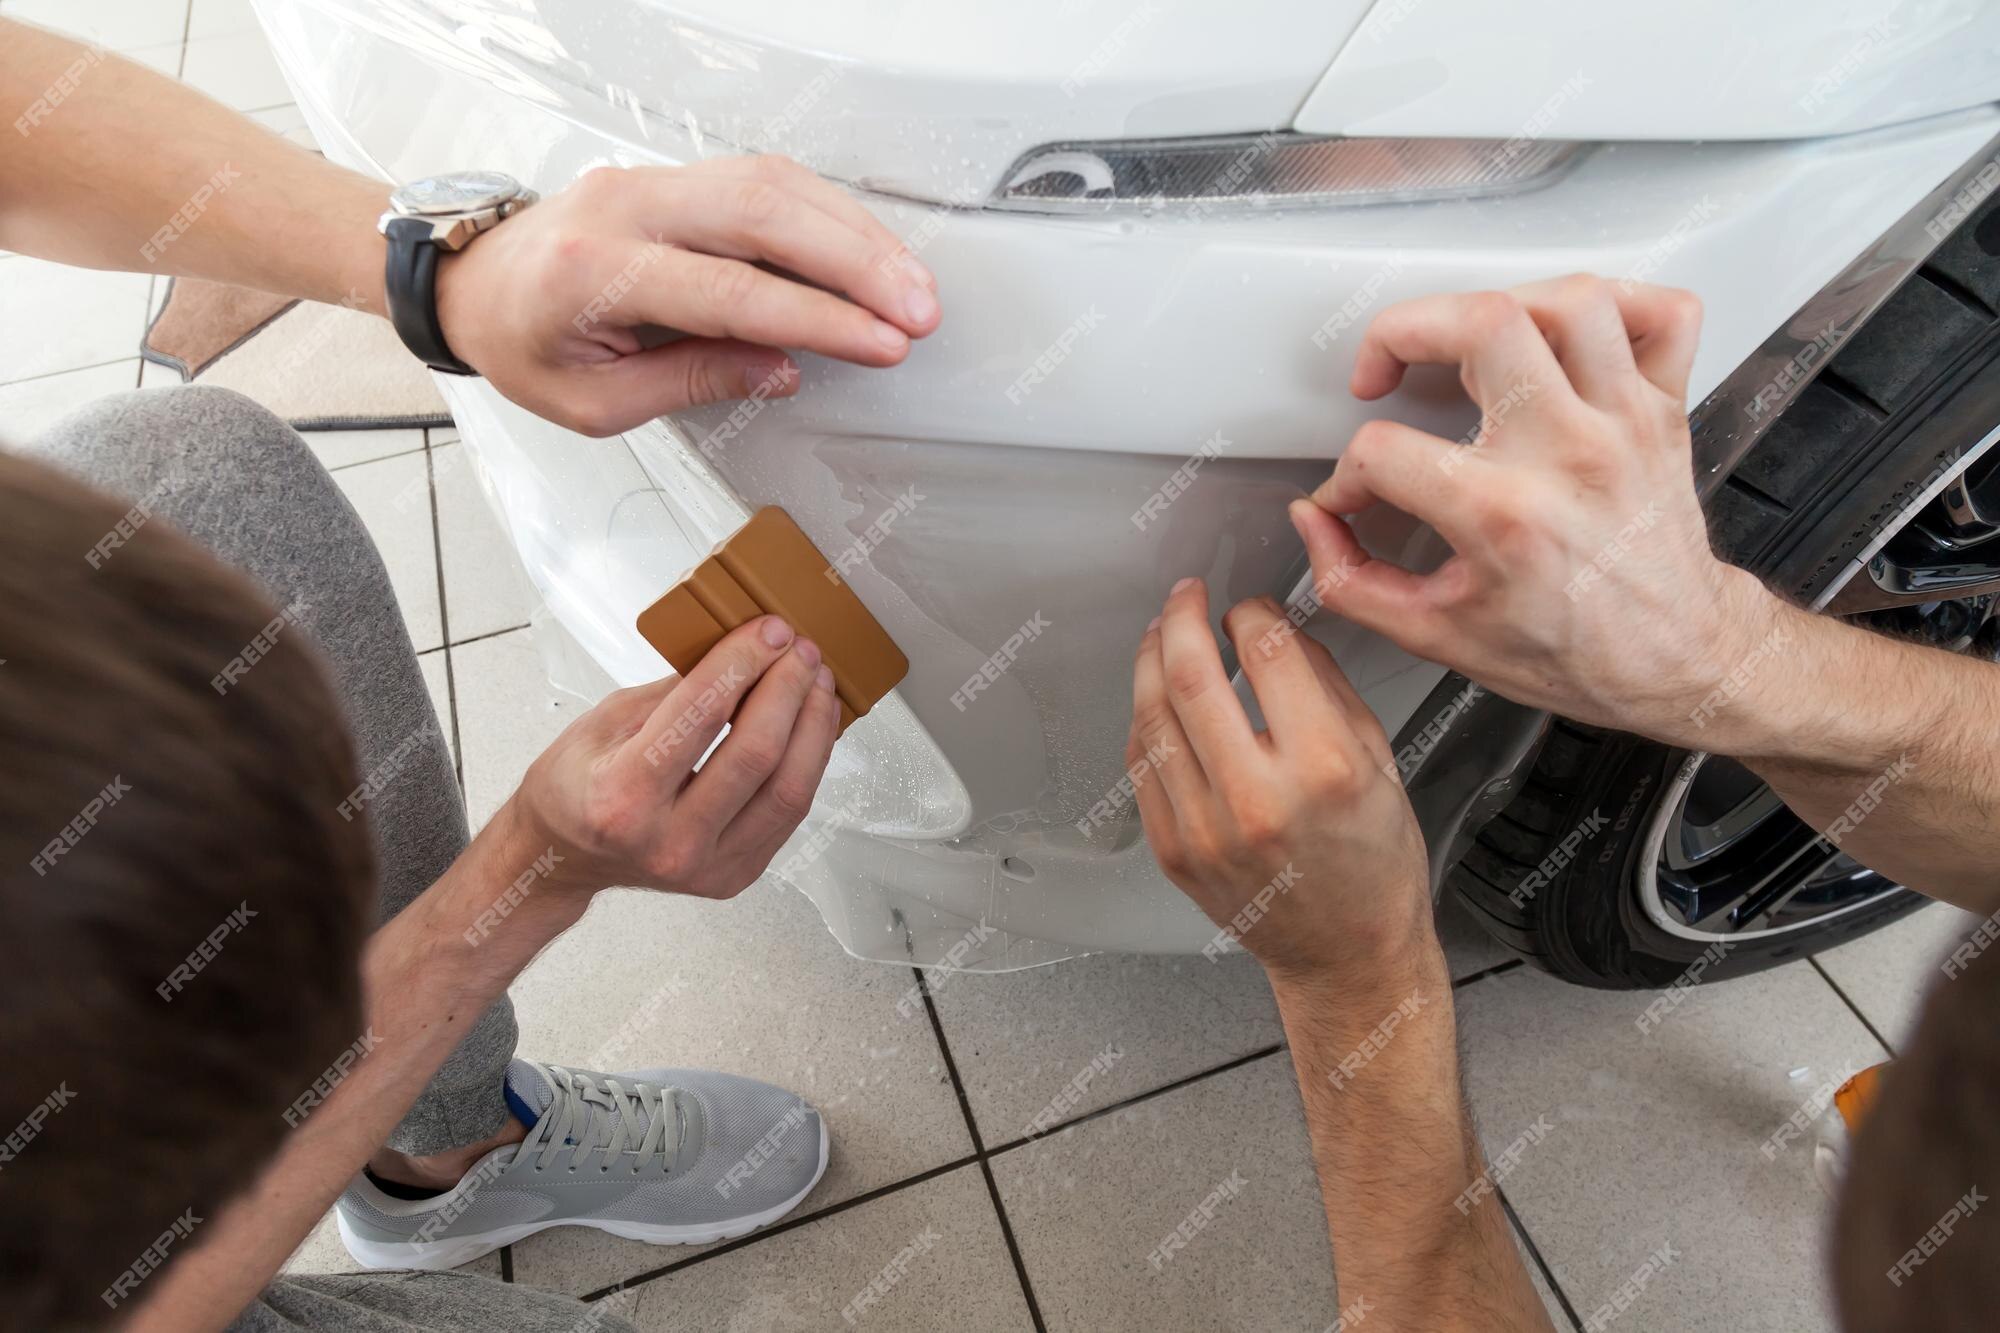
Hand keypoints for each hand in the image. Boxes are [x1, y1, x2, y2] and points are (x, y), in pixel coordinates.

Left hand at [434, 156, 940, 436]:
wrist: (473, 284)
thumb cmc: (522, 344)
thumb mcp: (595, 402)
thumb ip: (691, 381)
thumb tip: (781, 370)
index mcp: (597, 272)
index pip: (732, 292)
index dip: (819, 319)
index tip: (880, 343)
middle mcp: (626, 207)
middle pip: (764, 214)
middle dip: (857, 263)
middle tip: (917, 308)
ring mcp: (650, 180)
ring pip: (773, 184)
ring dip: (854, 233)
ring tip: (910, 283)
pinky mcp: (674, 177)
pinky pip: (761, 179)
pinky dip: (825, 213)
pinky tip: (867, 249)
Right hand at [505, 614, 839, 897]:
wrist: (565, 857)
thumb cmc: (576, 787)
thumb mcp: (603, 722)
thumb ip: (674, 692)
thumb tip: (740, 651)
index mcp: (622, 797)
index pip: (699, 716)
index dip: (743, 663)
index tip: (769, 630)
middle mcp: (668, 840)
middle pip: (754, 754)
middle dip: (787, 688)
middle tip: (800, 648)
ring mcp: (707, 867)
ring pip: (788, 789)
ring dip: (812, 725)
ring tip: (817, 681)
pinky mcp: (736, 874)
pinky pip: (790, 812)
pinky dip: (809, 760)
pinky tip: (811, 724)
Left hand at [1127, 579, 1431, 979]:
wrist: (1347, 954)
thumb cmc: (1373, 865)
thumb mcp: (1380, 759)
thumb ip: (1326, 685)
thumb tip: (1276, 631)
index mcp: (1324, 768)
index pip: (1267, 653)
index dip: (1251, 614)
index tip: (1250, 609)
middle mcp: (1258, 798)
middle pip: (1190, 675)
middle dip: (1181, 618)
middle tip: (1185, 598)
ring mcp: (1206, 830)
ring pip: (1152, 717)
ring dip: (1150, 661)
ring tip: (1162, 636)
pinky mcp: (1175, 851)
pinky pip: (1142, 765)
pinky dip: (1146, 719)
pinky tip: (1158, 699)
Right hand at [1289, 275, 1772, 747]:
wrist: (1673, 662)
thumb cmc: (1575, 650)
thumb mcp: (1437, 637)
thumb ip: (1353, 582)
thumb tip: (1318, 523)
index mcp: (1506, 518)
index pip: (1386, 451)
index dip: (1346, 474)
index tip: (1353, 496)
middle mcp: (1569, 455)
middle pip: (1483, 323)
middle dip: (1404, 329)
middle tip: (1386, 365)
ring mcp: (1624, 423)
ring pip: (1571, 300)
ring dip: (1502, 303)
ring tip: (1469, 341)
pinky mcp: (1664, 410)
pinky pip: (1662, 311)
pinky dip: (1617, 301)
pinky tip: (1565, 331)